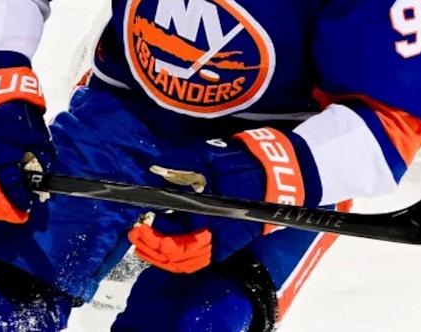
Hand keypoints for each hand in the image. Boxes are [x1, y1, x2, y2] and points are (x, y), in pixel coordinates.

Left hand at [128, 128, 320, 273]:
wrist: (283, 173)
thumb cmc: (248, 164)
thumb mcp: (214, 156)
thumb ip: (183, 162)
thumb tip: (155, 168)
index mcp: (212, 220)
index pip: (173, 244)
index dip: (153, 238)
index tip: (140, 225)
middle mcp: (218, 238)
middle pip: (176, 259)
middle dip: (152, 248)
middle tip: (138, 233)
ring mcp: (225, 243)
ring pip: (186, 263)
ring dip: (163, 255)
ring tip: (148, 239)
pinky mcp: (230, 242)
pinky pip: (199, 258)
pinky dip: (181, 254)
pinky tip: (169, 239)